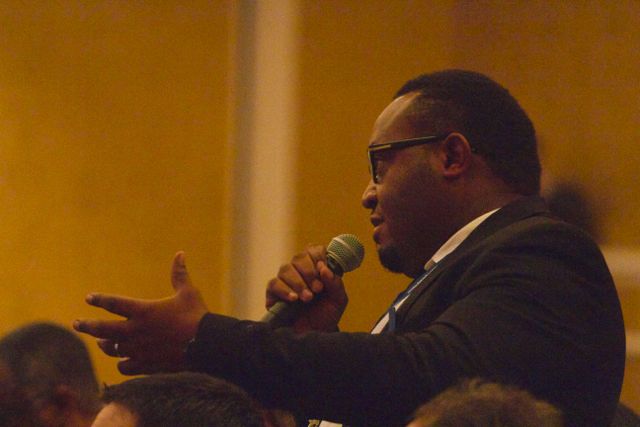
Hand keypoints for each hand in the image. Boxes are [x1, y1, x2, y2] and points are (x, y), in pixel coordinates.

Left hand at [73, 252, 207, 374]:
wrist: (205, 345)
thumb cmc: (196, 315)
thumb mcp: (188, 292)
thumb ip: (179, 274)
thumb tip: (180, 253)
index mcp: (143, 310)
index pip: (114, 303)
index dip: (100, 299)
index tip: (89, 298)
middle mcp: (136, 331)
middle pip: (103, 329)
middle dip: (87, 325)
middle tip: (77, 323)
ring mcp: (139, 350)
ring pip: (112, 349)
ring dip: (105, 344)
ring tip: (101, 342)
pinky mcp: (146, 365)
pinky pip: (125, 366)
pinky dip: (123, 363)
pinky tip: (123, 360)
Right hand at [266, 244, 347, 331]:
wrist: (314, 336)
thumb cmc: (326, 316)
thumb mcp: (338, 300)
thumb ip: (335, 283)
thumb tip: (323, 267)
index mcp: (316, 268)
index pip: (313, 250)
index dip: (318, 255)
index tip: (323, 269)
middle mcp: (299, 271)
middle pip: (299, 258)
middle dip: (309, 272)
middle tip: (317, 289)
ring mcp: (285, 281)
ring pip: (286, 269)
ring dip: (298, 283)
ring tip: (307, 298)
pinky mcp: (273, 294)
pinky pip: (274, 284)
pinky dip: (284, 290)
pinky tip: (293, 299)